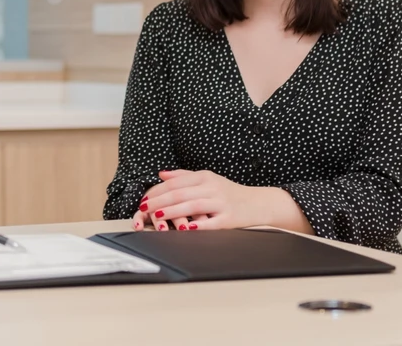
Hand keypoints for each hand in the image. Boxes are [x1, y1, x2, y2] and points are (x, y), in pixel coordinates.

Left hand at [131, 170, 267, 231]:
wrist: (258, 203)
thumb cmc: (229, 192)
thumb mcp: (208, 179)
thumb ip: (184, 176)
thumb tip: (161, 174)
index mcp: (204, 177)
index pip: (175, 182)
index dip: (157, 190)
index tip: (143, 198)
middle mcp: (212, 187)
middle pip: (181, 193)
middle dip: (159, 201)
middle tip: (144, 208)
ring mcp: (221, 203)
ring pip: (193, 206)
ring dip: (173, 211)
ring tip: (157, 216)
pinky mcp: (229, 218)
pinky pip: (211, 223)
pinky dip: (198, 225)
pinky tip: (186, 228)